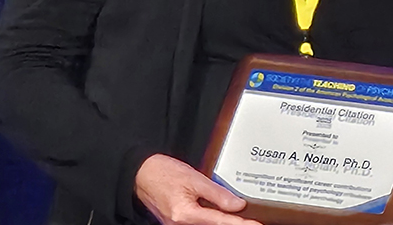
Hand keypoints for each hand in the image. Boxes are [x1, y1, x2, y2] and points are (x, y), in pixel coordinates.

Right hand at [134, 154, 259, 224]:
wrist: (140, 174)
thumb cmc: (163, 173)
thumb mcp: (194, 178)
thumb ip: (217, 193)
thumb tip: (237, 205)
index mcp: (186, 214)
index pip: (220, 222)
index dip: (240, 224)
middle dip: (232, 223)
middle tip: (252, 221)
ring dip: (223, 221)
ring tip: (240, 217)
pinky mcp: (176, 223)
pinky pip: (199, 222)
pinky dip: (212, 219)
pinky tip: (222, 214)